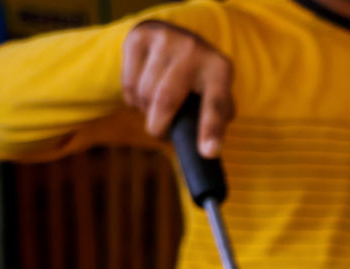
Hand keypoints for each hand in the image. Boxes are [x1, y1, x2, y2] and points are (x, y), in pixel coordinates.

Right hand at [122, 20, 233, 157]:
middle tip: (159, 134)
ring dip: (145, 110)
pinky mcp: (139, 38)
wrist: (171, 35)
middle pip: (166, 100)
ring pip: (144, 92)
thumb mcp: (214, 92)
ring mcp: (165, 39)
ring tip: (154, 107)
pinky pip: (128, 83)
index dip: (211, 130)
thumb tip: (207, 148)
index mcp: (220, 69)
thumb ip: (216, 119)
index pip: (216, 104)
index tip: (208, 153)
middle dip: (158, 126)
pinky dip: (132, 98)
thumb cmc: (197, 77)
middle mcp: (194, 50)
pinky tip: (142, 92)